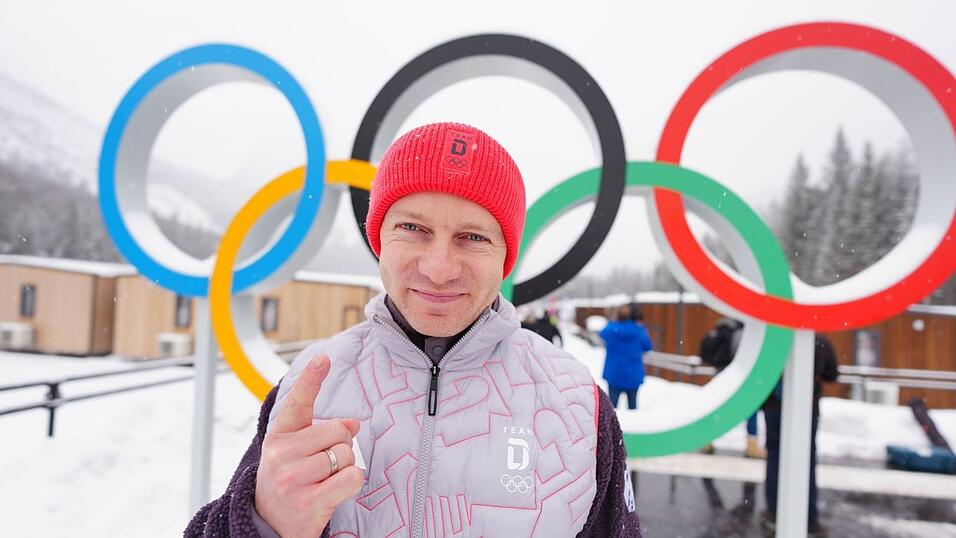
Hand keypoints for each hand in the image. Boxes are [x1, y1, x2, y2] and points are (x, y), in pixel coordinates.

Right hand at [254, 354, 362, 536]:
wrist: (269, 526)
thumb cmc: (289, 482)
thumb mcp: (295, 452)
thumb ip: (321, 432)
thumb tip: (353, 424)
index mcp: (279, 436)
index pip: (298, 402)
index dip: (312, 379)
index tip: (322, 358)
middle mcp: (281, 454)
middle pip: (338, 432)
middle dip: (341, 447)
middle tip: (323, 465)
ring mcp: (293, 478)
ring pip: (346, 455)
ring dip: (344, 468)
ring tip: (324, 481)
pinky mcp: (309, 502)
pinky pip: (351, 478)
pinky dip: (352, 482)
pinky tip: (334, 491)